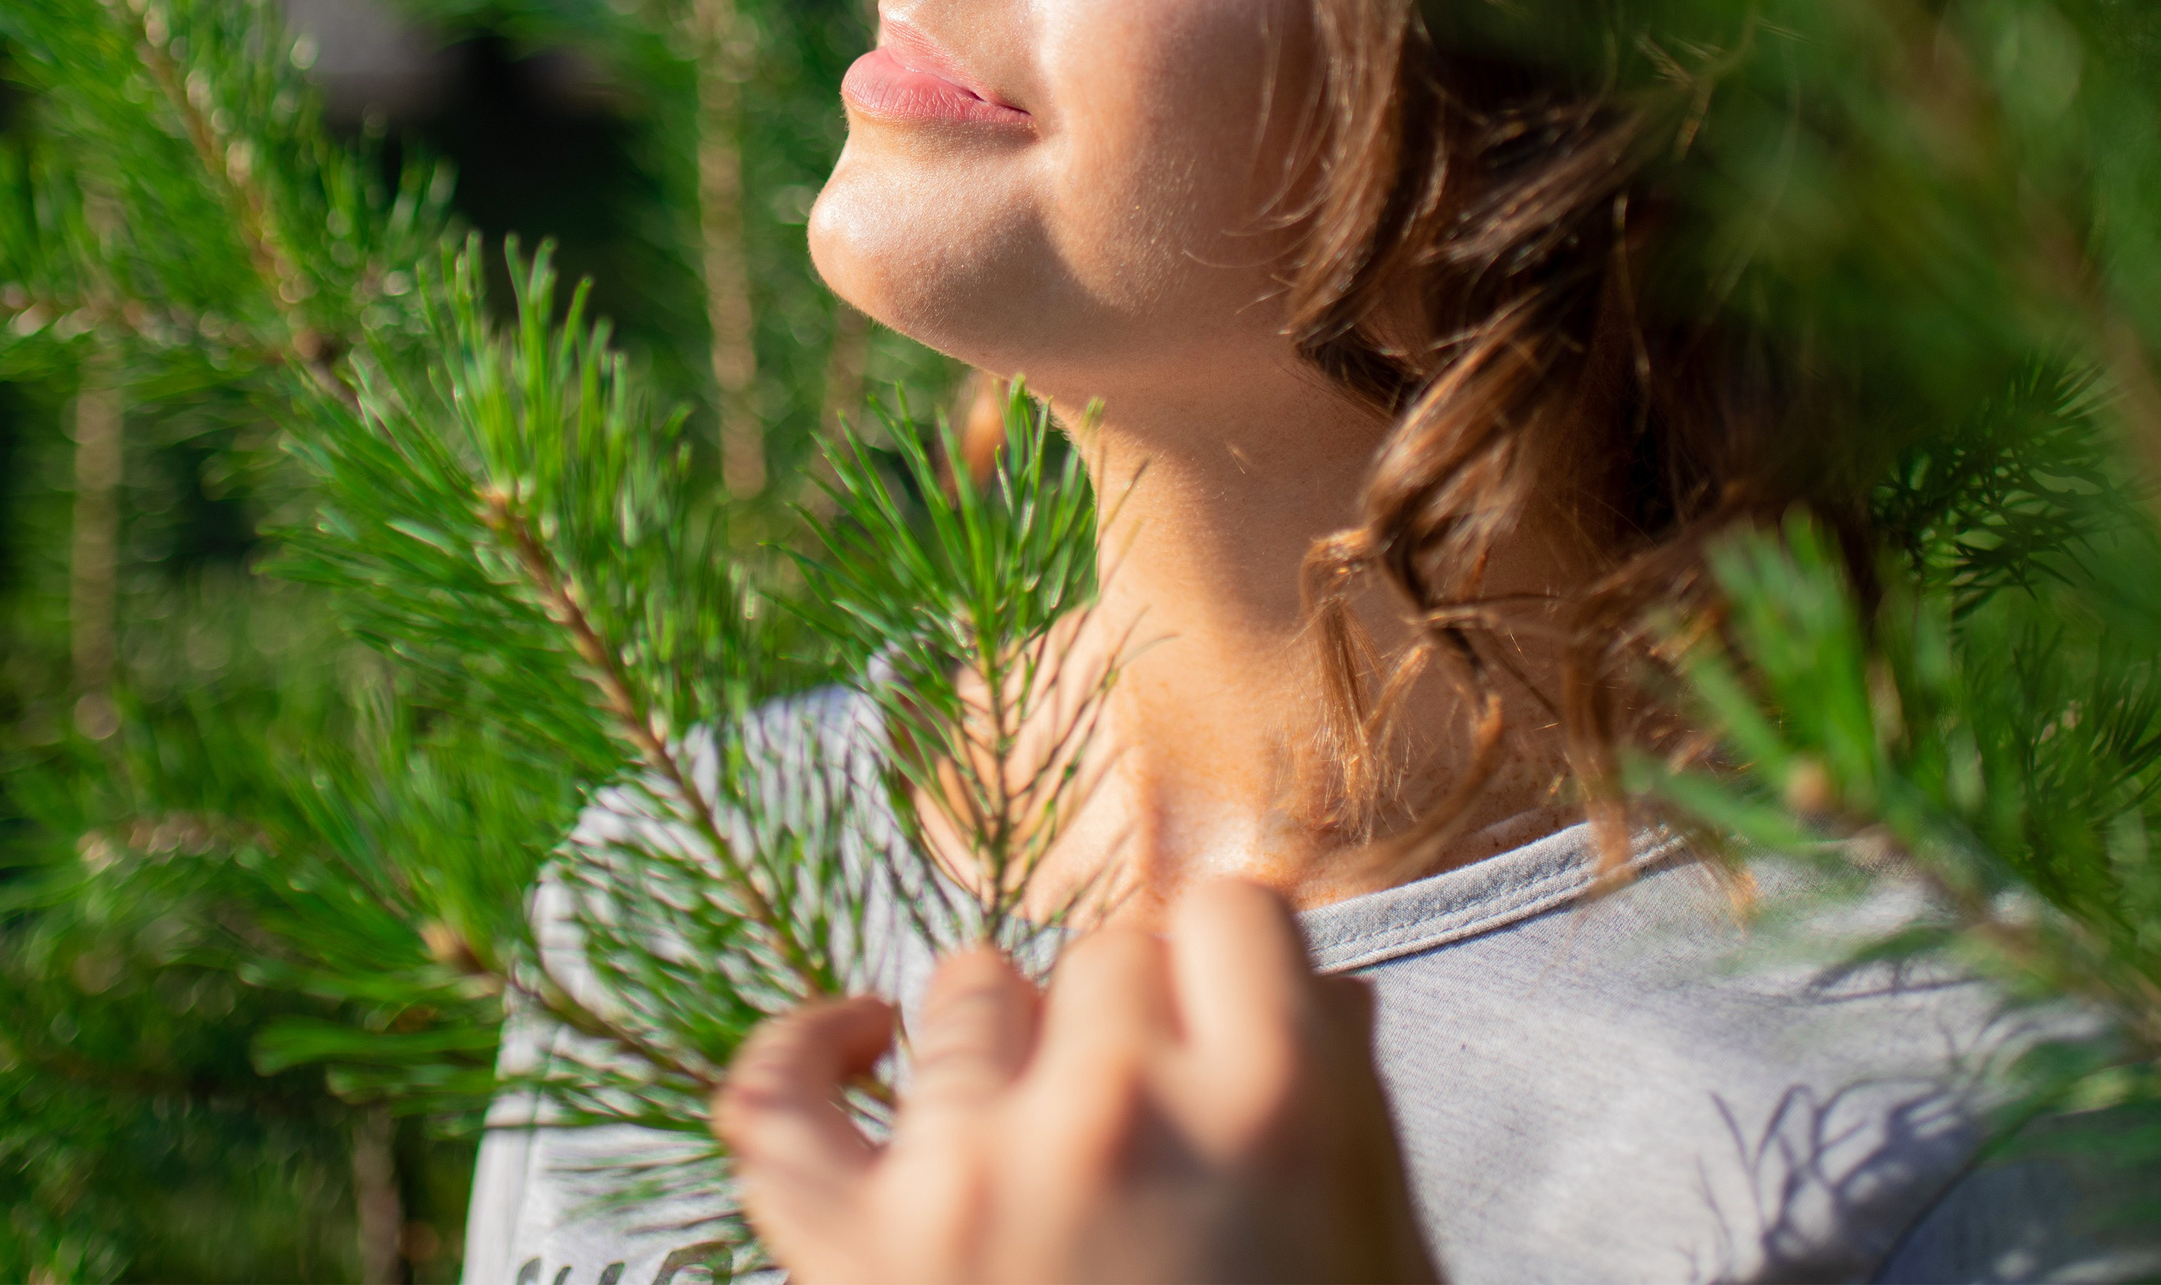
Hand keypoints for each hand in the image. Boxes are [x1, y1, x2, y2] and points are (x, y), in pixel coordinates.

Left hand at [713, 876, 1439, 1284]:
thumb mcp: (1383, 1273)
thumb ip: (1355, 1120)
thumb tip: (1324, 986)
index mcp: (1274, 1114)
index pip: (1237, 912)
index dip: (1235, 971)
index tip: (1230, 1024)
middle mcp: (1119, 1112)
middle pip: (1109, 951)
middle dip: (1133, 1024)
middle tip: (1149, 1137)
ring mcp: (967, 1175)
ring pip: (968, 989)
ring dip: (1007, 1050)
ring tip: (1042, 1145)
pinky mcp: (844, 1253)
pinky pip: (777, 1094)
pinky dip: (804, 1048)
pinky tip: (860, 1042)